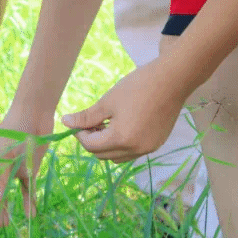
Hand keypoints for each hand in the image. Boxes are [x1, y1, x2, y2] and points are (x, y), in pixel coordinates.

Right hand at [0, 110, 53, 228]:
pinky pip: (25, 189)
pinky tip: (30, 215)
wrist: (35, 114)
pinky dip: (27, 201)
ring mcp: (11, 171)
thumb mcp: (4, 156)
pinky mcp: (27, 170)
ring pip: (5, 194)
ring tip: (5, 226)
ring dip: (5, 210)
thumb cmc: (14, 132)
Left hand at [62, 62, 186, 162]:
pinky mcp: (156, 144)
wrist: (172, 80)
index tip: (79, 122)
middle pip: (103, 155)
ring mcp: (147, 149)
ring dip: (107, 146)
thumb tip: (65, 123)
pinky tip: (123, 126)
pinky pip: (132, 152)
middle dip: (92, 142)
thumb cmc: (137, 87)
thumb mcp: (107, 101)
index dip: (80, 135)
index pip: (91, 146)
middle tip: (91, 123)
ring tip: (107, 125)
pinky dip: (122, 145)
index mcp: (121, 139)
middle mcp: (135, 149)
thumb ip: (86, 116)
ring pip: (117, 157)